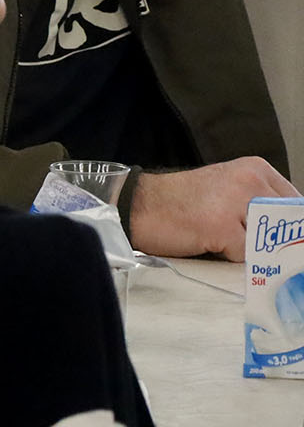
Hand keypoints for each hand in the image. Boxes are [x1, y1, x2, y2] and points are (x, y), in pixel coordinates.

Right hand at [130, 157, 294, 259]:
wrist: (137, 206)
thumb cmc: (179, 203)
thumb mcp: (228, 190)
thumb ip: (260, 204)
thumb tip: (292, 232)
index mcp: (255, 169)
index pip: (296, 204)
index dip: (289, 227)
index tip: (277, 238)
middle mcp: (250, 181)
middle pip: (287, 224)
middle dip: (274, 242)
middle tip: (247, 243)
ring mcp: (236, 203)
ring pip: (268, 241)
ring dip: (251, 249)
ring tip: (224, 239)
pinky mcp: (222, 227)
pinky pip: (245, 255)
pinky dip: (230, 257)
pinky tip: (209, 244)